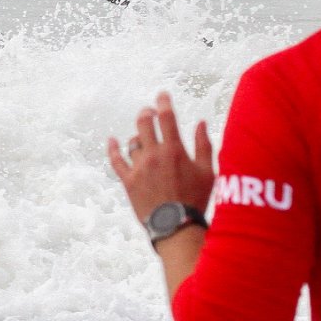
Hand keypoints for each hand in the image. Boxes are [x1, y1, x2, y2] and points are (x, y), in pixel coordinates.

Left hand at [107, 92, 214, 221]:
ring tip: (144, 138)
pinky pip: (116, 160)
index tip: (162, 95)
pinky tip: (112, 140)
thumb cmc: (196, 199)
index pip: (166, 117)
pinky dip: (113, 149)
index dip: (163, 102)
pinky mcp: (128, 180)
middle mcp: (154, 154)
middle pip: (144, 123)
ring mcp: (139, 167)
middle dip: (146, 113)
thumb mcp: (208, 172)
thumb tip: (200, 123)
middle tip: (149, 112)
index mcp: (174, 150)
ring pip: (132, 142)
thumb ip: (204, 145)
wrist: (176, 225)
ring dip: (138, 136)